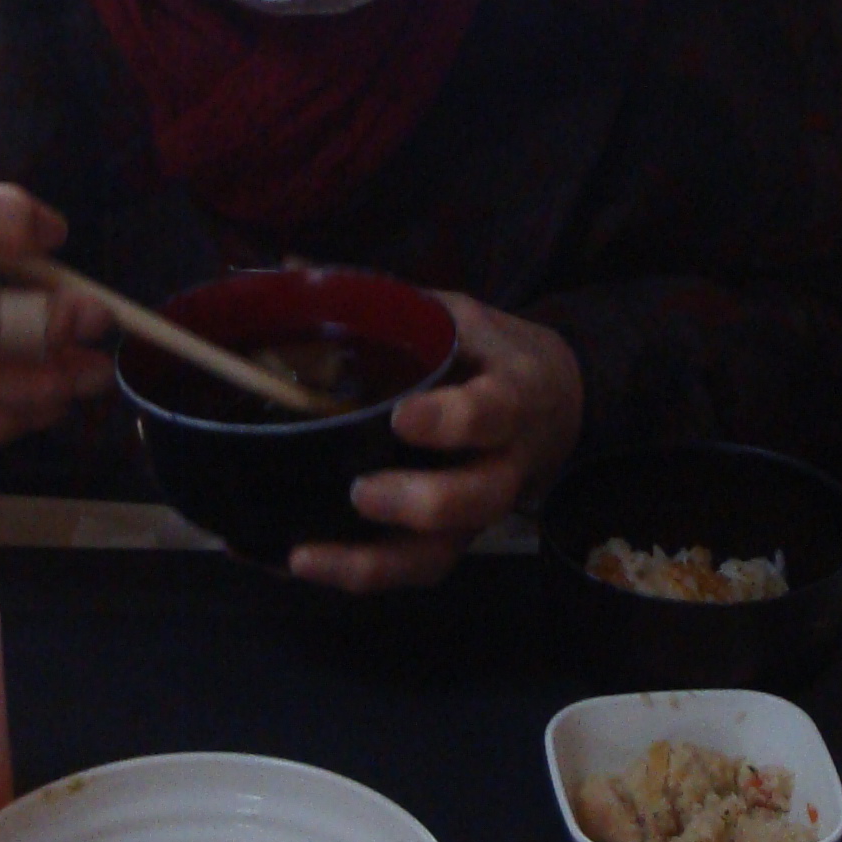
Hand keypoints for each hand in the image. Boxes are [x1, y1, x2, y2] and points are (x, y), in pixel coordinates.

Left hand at [288, 294, 582, 593]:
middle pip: (475, 501)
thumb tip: (287, 268)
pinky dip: (349, 574)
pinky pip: (408, 570)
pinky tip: (288, 561)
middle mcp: (501, 465)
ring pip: (439, 555)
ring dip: (372, 566)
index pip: (492, 413)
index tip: (403, 417)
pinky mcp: (448, 540)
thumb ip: (383, 300)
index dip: (452, 421)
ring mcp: (475, 512)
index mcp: (510, 396)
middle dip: (419, 504)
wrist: (554, 404)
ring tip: (304, 557)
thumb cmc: (489, 355)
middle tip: (360, 493)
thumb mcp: (454, 314)